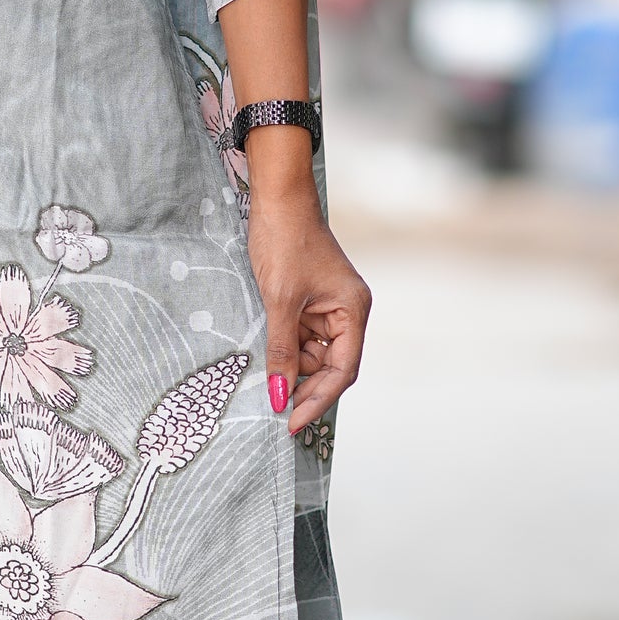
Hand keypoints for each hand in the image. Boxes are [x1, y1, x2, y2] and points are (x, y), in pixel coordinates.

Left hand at [247, 182, 370, 436]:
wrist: (276, 198)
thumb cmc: (284, 241)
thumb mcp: (280, 301)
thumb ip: (281, 350)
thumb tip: (277, 395)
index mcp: (352, 310)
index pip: (342, 370)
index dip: (318, 399)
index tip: (293, 422)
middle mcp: (347, 311)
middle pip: (330, 366)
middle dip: (304, 388)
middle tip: (276, 413)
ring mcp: (328, 307)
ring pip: (312, 354)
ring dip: (291, 370)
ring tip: (266, 386)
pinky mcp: (310, 301)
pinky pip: (300, 337)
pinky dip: (285, 351)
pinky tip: (267, 363)